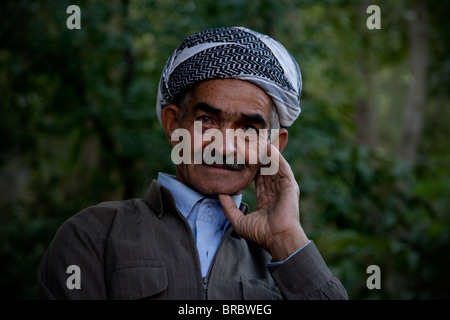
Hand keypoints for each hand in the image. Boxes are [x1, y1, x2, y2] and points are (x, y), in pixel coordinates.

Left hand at [218, 145, 308, 260]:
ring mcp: (283, 187)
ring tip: (255, 141)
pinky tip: (267, 147)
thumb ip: (229, 207)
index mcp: (266, 199)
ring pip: (273, 165)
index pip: (258, 179)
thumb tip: (219, 195)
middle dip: (256, 157)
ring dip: (265, 154)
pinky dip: (276, 156)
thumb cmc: (261, 234)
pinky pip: (282, 166)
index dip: (249, 168)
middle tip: (246, 144)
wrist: (278, 238)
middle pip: (266, 169)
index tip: (239, 158)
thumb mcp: (239, 221)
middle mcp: (276, 190)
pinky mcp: (290, 184)